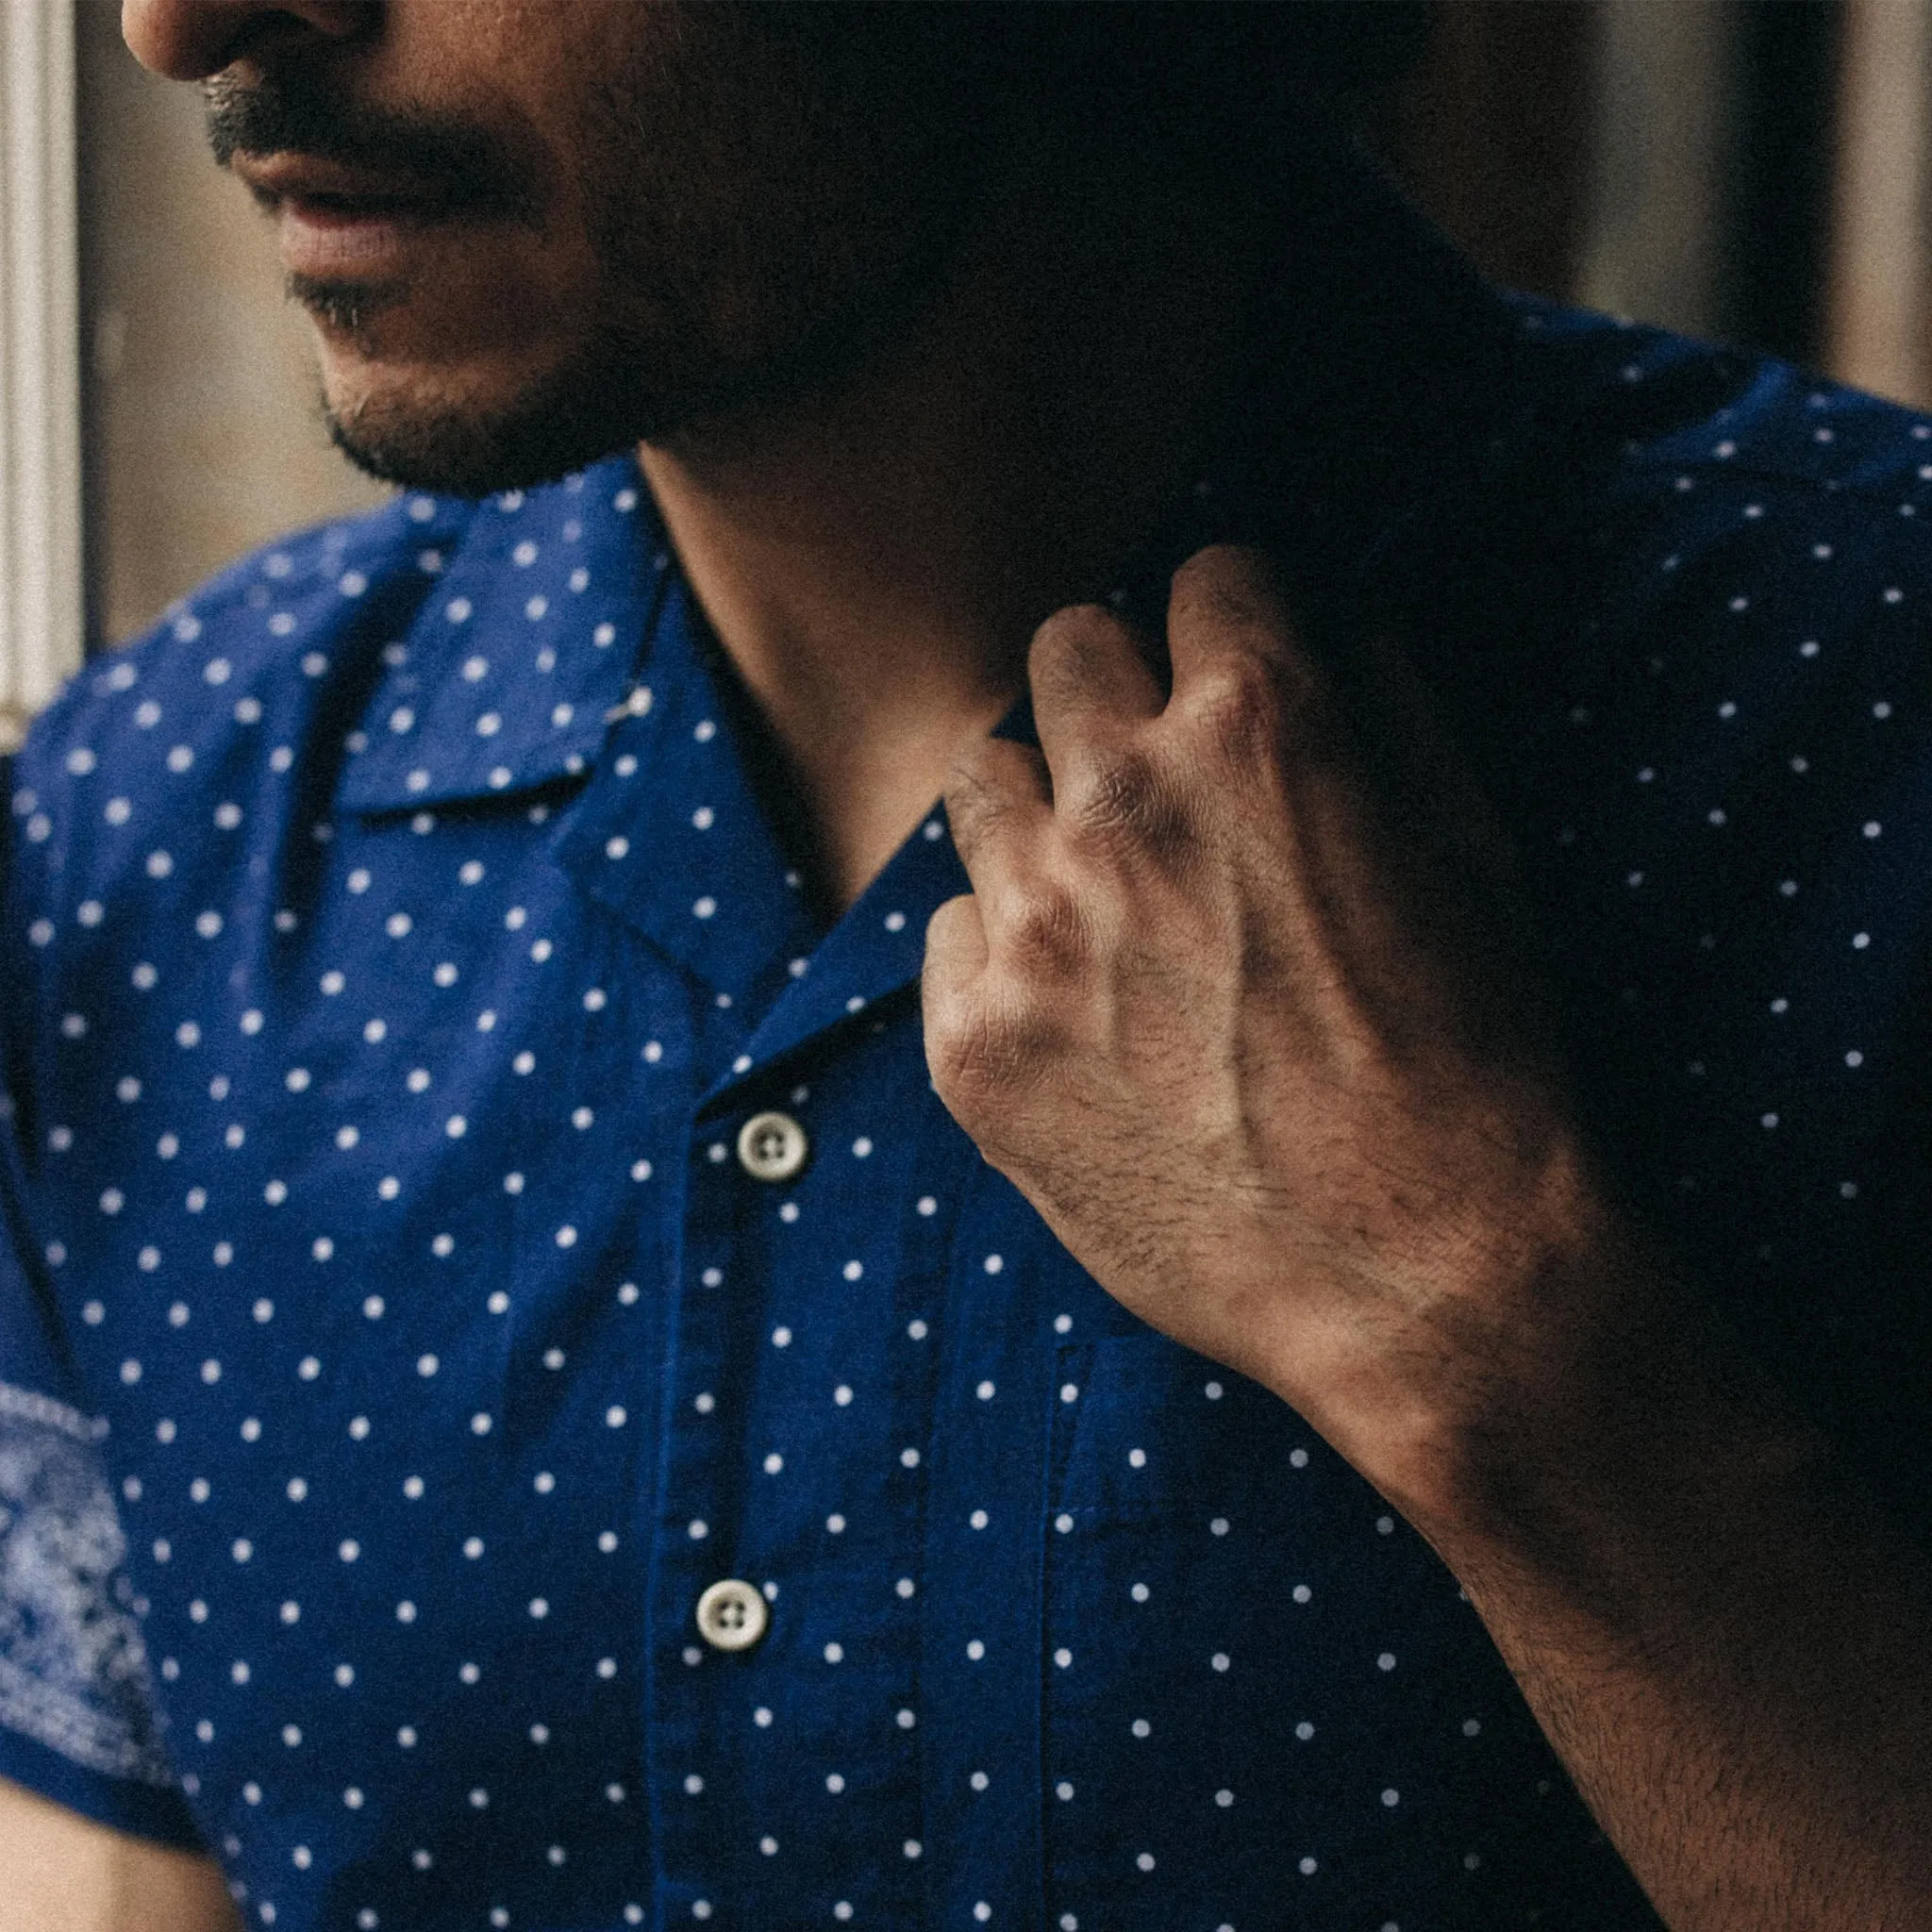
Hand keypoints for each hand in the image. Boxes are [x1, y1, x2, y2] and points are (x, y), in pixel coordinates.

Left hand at [923, 546, 1626, 1517]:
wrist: (1420, 1277)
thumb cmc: (1476, 1062)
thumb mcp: (1478, 853)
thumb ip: (1395, 706)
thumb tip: (1339, 617)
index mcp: (1258, 729)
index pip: (1204, 575)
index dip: (1237, 625)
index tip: (1239, 676)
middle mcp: (1122, 802)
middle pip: (1065, 649)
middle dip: (1121, 693)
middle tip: (1164, 777)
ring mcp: (1032, 925)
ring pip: (984, 780)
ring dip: (1046, 815)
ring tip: (1115, 904)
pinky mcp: (974, 1043)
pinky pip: (951, 931)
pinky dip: (1008, 954)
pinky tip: (1084, 1017)